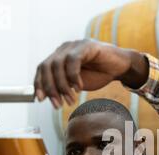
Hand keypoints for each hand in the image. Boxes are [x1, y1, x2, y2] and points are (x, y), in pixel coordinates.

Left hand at [34, 39, 148, 107]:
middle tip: (57, 104)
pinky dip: (73, 76)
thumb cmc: (98, 75)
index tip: (40, 100)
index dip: (39, 84)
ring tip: (71, 100)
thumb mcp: (76, 84)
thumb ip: (62, 86)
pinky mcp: (86, 45)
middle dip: (50, 88)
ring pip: (58, 64)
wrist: (120, 67)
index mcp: (59, 57)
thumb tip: (48, 97)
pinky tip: (79, 88)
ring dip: (62, 86)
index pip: (41, 69)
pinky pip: (73, 60)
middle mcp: (63, 49)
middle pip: (46, 67)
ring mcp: (74, 45)